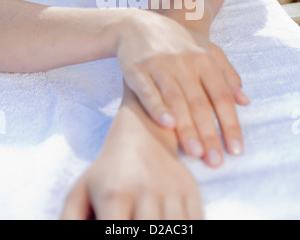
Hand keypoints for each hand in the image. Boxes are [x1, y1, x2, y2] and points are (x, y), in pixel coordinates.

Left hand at [60, 98, 202, 219]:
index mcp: (115, 193)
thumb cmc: (107, 171)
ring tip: (149, 230)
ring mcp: (171, 192)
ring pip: (175, 231)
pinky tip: (169, 231)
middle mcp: (146, 192)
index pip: (116, 232)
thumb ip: (70, 222)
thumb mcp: (81, 191)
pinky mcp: (191, 192)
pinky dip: (187, 233)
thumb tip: (69, 238)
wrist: (142, 134)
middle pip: (149, 233)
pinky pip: (194, 224)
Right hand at [116, 9, 249, 166]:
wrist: (137, 24)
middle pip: (200, 102)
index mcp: (203, 59)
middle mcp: (184, 62)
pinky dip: (157, 107)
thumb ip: (226, 73)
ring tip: (195, 152)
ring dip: (186, 127)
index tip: (236, 149)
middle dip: (209, 133)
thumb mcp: (205, 49)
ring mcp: (160, 65)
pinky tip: (166, 124)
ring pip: (176, 99)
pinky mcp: (137, 69)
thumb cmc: (175, 41)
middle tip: (215, 161)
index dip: (230, 123)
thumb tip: (245, 101)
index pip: (221, 96)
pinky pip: (148, 91)